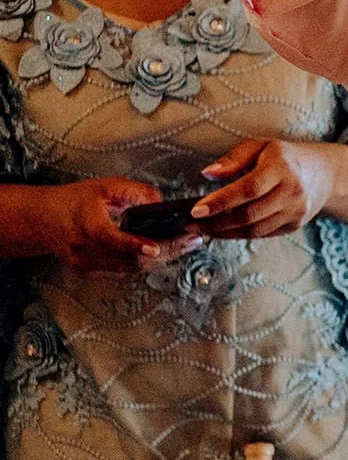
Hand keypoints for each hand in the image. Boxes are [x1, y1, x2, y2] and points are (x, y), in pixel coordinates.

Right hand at [42, 178, 200, 270]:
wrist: (44, 220)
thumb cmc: (74, 201)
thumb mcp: (105, 187)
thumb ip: (136, 192)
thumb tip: (161, 203)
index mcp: (86, 225)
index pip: (111, 239)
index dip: (134, 245)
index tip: (154, 246)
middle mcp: (85, 249)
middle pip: (129, 259)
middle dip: (165, 251)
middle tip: (191, 241)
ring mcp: (88, 264)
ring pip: (131, 268)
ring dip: (161, 258)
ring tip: (185, 244)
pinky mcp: (92, 272)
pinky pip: (125, 270)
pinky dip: (146, 262)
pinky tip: (164, 252)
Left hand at [193, 139, 335, 238]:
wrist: (323, 174)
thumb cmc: (285, 157)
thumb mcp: (259, 145)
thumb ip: (233, 158)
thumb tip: (208, 173)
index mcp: (282, 167)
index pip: (248, 189)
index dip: (220, 202)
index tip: (197, 210)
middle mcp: (292, 191)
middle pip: (250, 214)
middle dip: (217, 222)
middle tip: (193, 224)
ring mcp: (296, 211)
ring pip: (255, 230)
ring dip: (225, 232)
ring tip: (203, 229)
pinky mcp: (294, 225)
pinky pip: (262, 234)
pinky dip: (240, 234)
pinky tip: (224, 230)